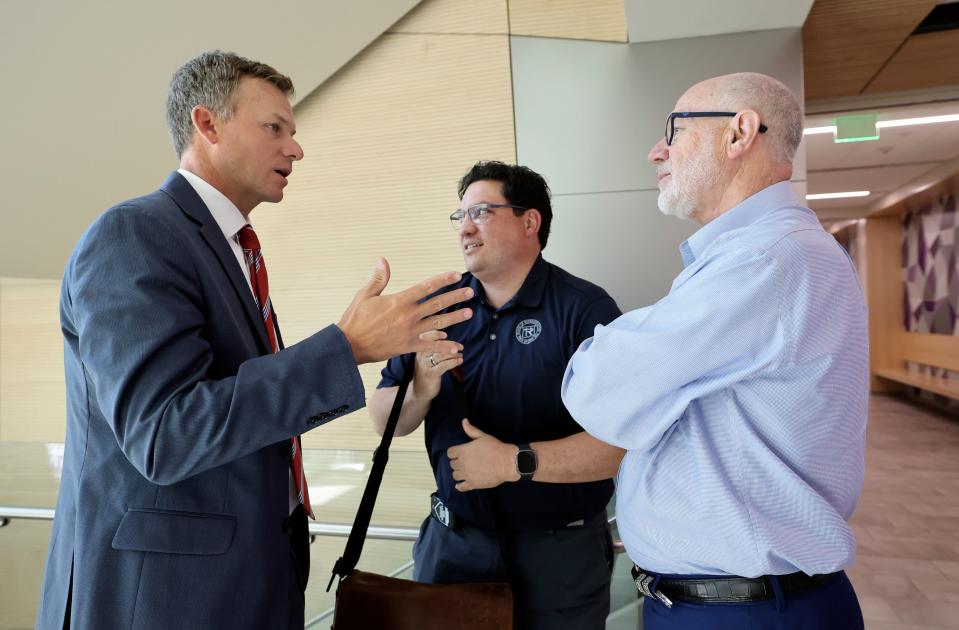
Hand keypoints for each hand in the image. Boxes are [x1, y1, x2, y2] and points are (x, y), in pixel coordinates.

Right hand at [337, 259, 472, 363]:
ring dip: (455, 318)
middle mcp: (409, 316)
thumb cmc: (355, 319)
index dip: (442, 280)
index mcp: (399, 301)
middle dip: (455, 297)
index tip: (455, 275)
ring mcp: (410, 332)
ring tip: (469, 313)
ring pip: (438, 323)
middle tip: (470, 292)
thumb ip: (379, 279)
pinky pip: (430, 346)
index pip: (426, 287)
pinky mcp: (408, 346)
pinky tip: (457, 347)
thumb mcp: (365, 295)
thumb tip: (383, 261)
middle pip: (437, 303)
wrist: (349, 346)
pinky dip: (444, 346)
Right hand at [412, 330, 463, 400]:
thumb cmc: (426, 373)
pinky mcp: (431, 374)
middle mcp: (420, 356)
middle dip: (450, 344)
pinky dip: (453, 362)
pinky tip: (460, 361)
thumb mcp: (427, 359)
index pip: (426, 338)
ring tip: (460, 354)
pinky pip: (444, 365)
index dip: (435, 334)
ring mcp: (425, 365)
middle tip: (460, 347)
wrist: (419, 391)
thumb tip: (449, 342)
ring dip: (453, 354)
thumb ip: (434, 350)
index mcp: (419, 351)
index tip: (446, 334)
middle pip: (436, 346)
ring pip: (441, 355)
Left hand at [448, 419, 518, 491]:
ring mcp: (467, 474)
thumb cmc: (495, 448)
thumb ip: (471, 430)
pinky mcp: (473, 484)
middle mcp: (462, 463)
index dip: (454, 453)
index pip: (450, 453)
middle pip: (452, 464)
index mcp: (463, 451)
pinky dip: (460, 486)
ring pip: (455, 475)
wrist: (507, 462)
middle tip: (466, 461)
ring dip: (459, 473)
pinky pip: (461, 487)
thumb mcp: (483, 436)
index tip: (459, 453)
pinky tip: (461, 484)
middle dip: (457, 462)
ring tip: (466, 471)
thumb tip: (464, 421)